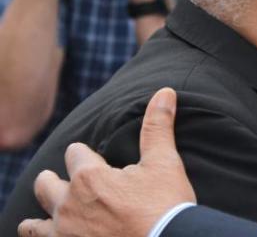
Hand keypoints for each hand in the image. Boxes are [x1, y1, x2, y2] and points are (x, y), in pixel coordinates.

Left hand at [18, 88, 195, 236]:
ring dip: (44, 215)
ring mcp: (64, 235)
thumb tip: (164, 92)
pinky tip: (62, 235)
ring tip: (59, 214)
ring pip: (34, 223)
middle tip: (72, 182)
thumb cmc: (165, 205)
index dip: (86, 154)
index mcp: (89, 177)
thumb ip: (157, 127)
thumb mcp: (164, 163)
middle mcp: (68, 205)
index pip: (75, 153)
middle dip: (55, 179)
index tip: (97, 160)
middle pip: (45, 184)